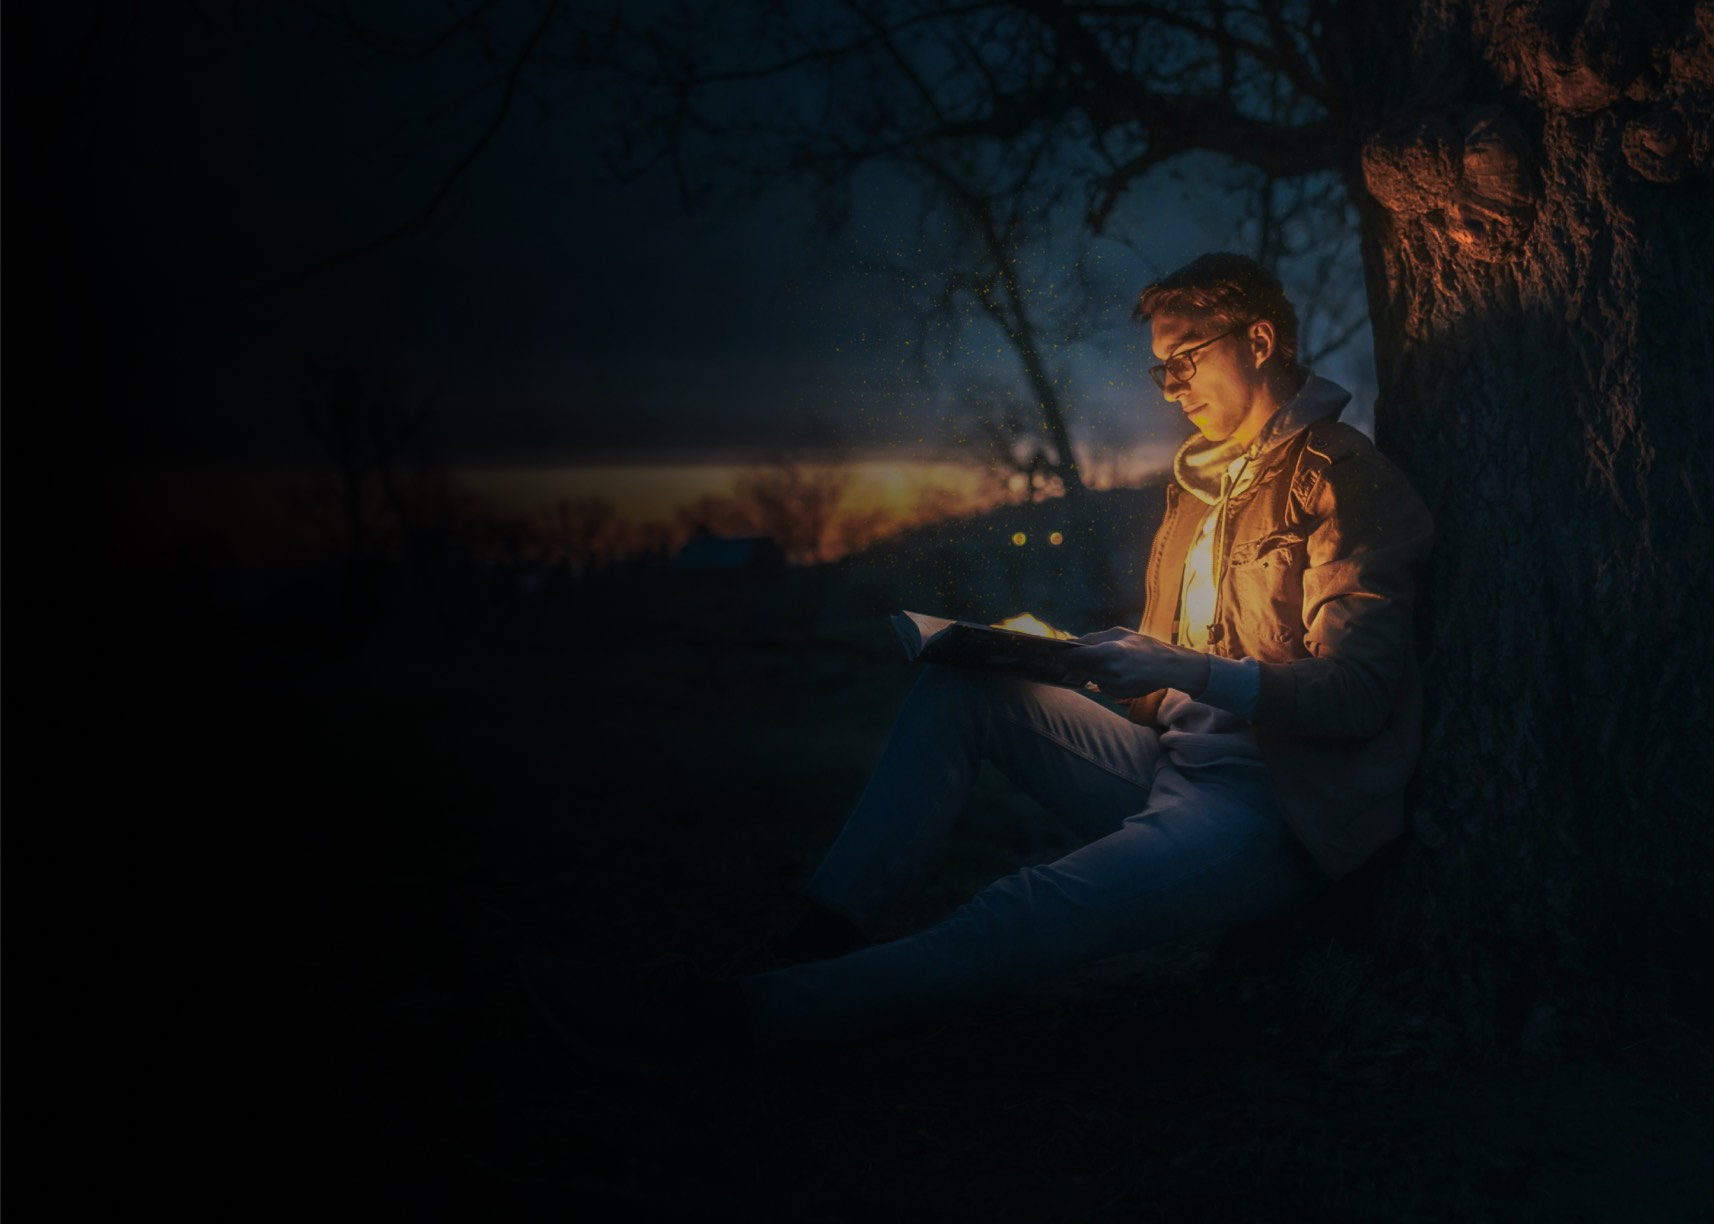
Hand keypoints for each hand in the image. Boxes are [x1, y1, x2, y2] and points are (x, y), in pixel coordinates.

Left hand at [1060, 627, 1209, 698]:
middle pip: (1082, 668)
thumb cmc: (1144, 645)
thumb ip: (1095, 638)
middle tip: (1064, 657)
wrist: (1169, 667)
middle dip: (1075, 663)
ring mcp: (1115, 685)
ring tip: (1106, 661)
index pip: (1079, 655)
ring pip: (1092, 677)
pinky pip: (1102, 686)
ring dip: (1092, 670)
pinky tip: (1117, 671)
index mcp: (1112, 651)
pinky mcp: (1119, 695)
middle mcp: (1112, 670)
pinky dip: (1104, 678)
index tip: (1052, 653)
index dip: (1065, 655)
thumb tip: (1072, 642)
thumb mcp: (1121, 633)